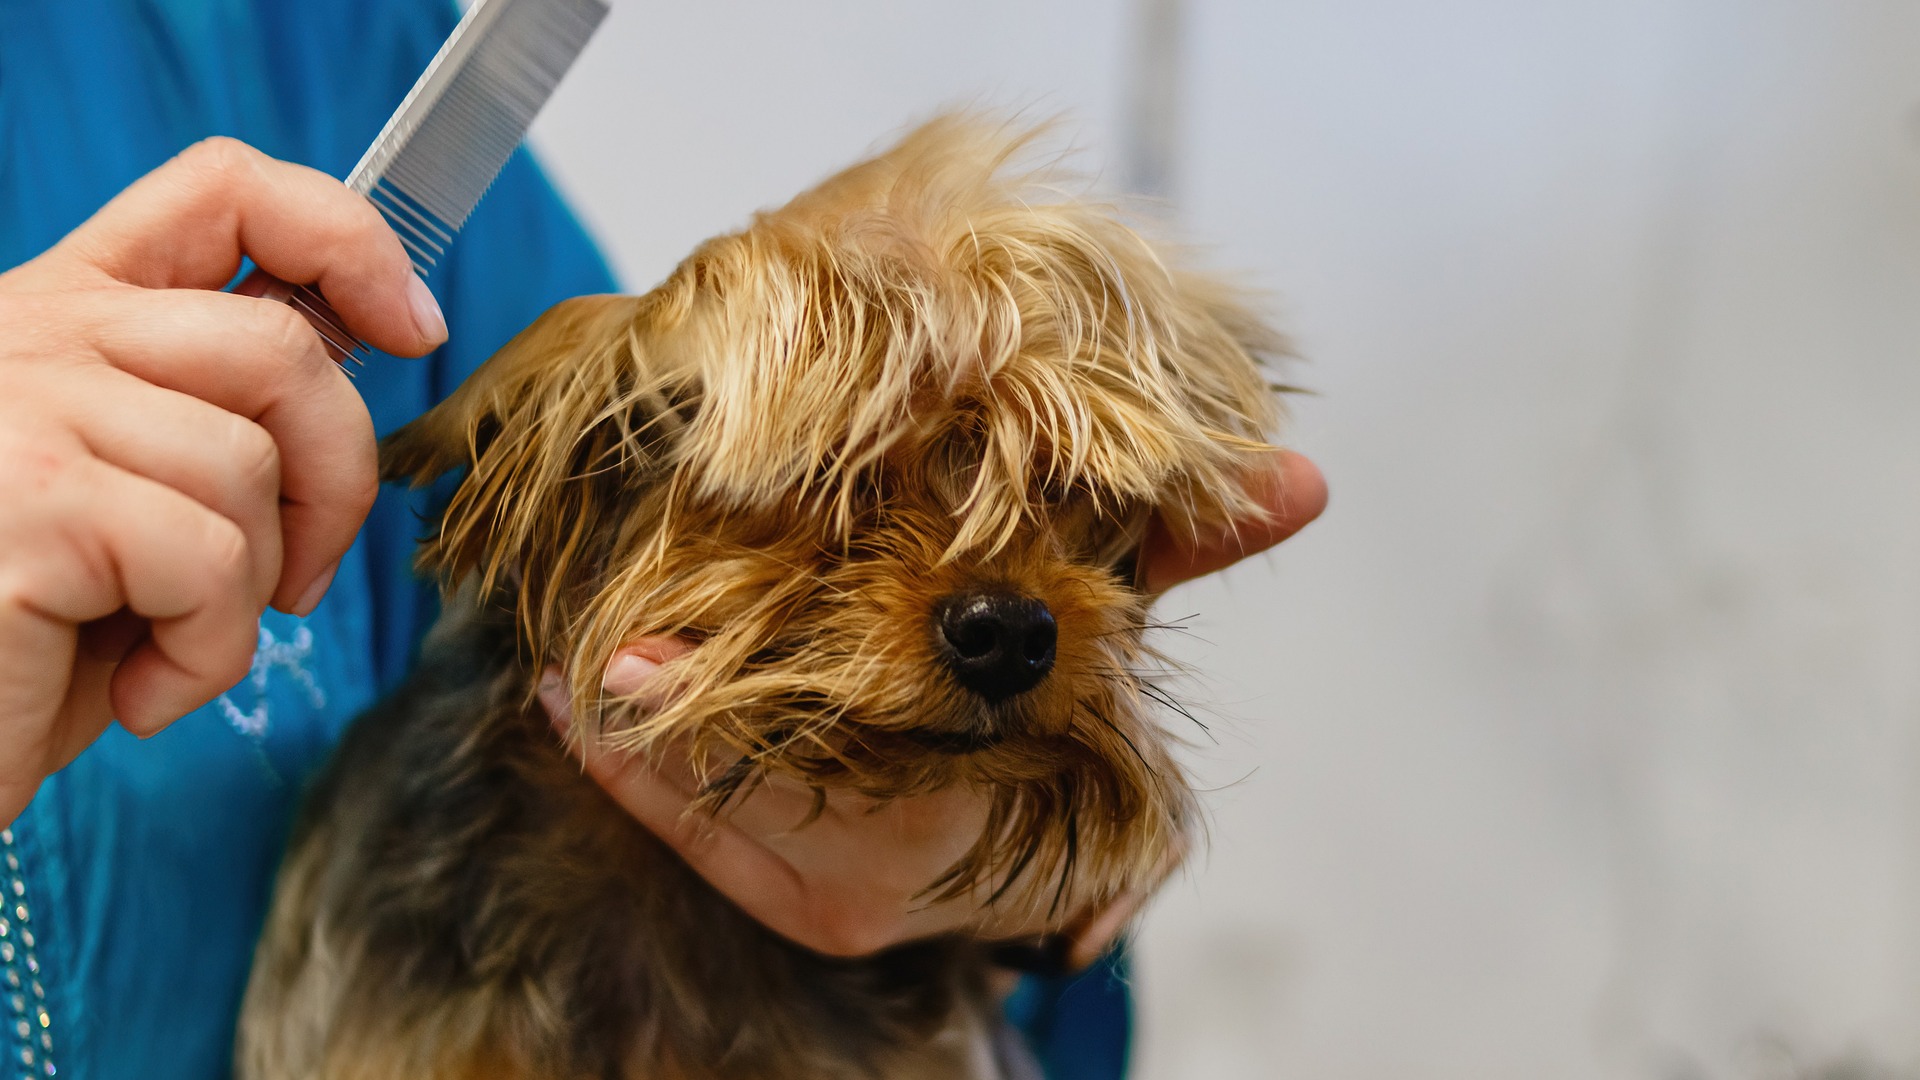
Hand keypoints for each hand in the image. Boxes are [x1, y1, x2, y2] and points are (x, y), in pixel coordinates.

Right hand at [0, 138, 448, 825]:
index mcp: (62, 314)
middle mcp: (31, 334)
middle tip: (299, 582)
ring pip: (249, 465)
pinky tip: (136, 694)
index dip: (347, 237)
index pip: (224, 191)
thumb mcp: (134, 505)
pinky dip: (206, 655)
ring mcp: (22, 406)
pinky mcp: (31, 501)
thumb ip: (217, 416)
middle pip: (279, 345)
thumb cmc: (23, 641)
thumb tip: (362, 348)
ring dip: (247, 594)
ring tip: (166, 648)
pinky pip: (212, 562)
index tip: (414, 325)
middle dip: (335, 478)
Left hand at [543, 449, 1326, 960]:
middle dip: (673, 733)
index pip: (854, 752)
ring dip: (646, 759)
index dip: (735, 707)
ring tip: (577, 677)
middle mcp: (933, 867)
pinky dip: (650, 793)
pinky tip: (590, 720)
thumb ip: (1174, 549)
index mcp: (1005, 798)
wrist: (1040, 803)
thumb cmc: (1060, 685)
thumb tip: (1303, 480)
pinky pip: (717, 857)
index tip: (628, 656)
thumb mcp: (1109, 613)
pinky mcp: (824, 915)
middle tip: (585, 656)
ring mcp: (870, 899)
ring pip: (734, 832)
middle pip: (776, 802)